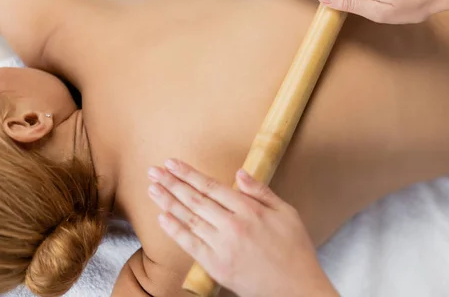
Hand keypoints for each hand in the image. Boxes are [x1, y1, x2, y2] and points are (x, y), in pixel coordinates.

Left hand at [147, 160, 337, 296]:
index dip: (189, 174)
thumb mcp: (287, 213)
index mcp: (250, 210)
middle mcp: (233, 225)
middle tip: (154, 171)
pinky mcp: (216, 266)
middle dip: (173, 183)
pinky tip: (162, 217)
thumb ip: (261, 191)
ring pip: (189, 219)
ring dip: (168, 202)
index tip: (173, 163)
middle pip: (196, 200)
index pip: (212, 186)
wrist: (296, 287)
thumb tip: (240, 173)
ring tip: (153, 189)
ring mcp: (223, 247)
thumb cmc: (294, 249)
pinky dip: (175, 230)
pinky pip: (190, 244)